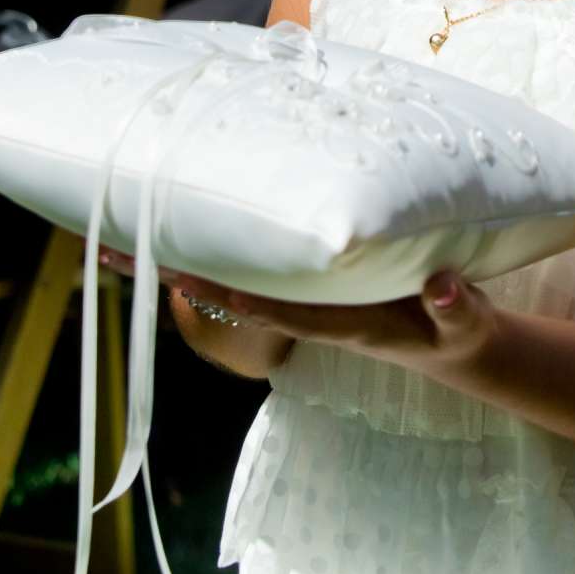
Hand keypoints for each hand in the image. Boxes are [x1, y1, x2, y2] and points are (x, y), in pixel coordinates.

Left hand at [100, 248, 494, 373]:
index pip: (282, 311)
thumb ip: (455, 306)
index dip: (241, 299)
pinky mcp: (300, 283)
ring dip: (173, 261)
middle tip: (111, 249)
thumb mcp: (463, 324)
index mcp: (342, 324)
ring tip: (114, 235)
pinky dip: (206, 250)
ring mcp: (299, 299)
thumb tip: (441, 285)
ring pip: (225, 280)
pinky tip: (174, 227)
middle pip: (228, 295)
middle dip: (173, 275)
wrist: (446, 345)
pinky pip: (243, 266)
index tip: (202, 282)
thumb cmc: (453, 332)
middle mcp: (306, 313)